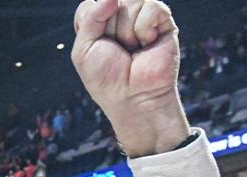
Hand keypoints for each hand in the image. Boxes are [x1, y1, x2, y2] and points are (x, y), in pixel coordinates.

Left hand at [71, 0, 189, 156]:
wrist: (131, 97)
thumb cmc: (106, 78)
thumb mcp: (83, 49)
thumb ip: (89, 17)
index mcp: (100, 21)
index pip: (92, 3)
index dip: (92, 20)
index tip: (98, 43)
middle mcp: (121, 15)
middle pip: (112, 0)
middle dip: (110, 28)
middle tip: (118, 49)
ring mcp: (143, 17)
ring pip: (131, 1)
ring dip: (127, 31)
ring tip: (132, 49)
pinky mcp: (163, 21)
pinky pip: (152, 6)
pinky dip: (144, 29)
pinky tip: (146, 44)